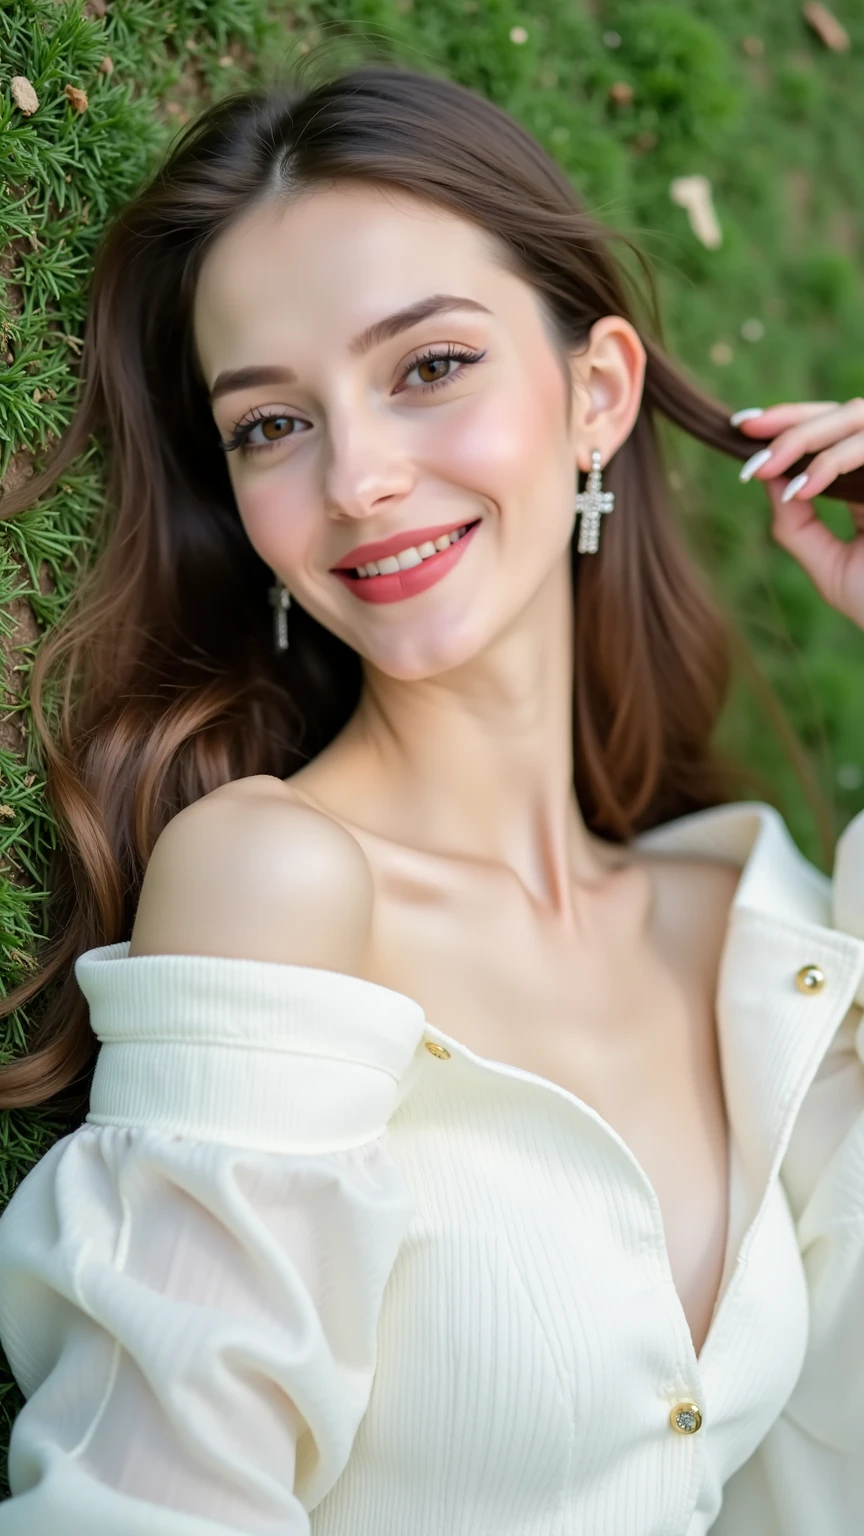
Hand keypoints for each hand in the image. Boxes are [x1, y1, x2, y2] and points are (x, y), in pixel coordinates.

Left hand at [734, 398, 863, 629]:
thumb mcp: (826, 563)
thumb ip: (796, 523)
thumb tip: (766, 476)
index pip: (834, 432)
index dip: (791, 421)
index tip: (743, 427)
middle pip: (846, 413)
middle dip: (791, 418)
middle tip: (748, 432)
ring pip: (858, 417)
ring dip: (805, 437)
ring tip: (765, 466)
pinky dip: (834, 461)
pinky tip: (804, 486)